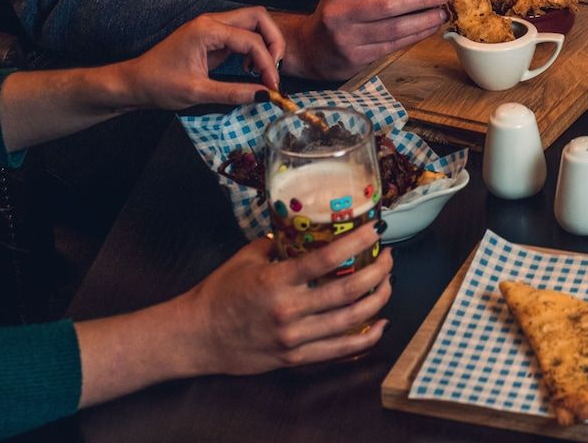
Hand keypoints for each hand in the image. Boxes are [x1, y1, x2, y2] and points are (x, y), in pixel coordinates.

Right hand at [74, 223, 392, 405]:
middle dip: (375, 273)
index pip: (325, 260)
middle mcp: (289, 310)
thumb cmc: (221, 292)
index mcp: (277, 281)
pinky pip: (338, 351)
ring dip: (376, 302)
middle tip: (388, 258)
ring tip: (388, 285)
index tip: (374, 231)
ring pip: (348, 322)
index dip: (355, 243)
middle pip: (346, 292)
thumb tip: (303, 228)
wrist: (199, 335)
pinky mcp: (295, 358)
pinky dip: (363, 339)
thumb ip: (278, 244)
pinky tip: (380, 325)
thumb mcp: (248, 257)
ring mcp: (294, 338)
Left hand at [124, 7, 285, 107]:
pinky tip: (250, 68)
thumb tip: (264, 96)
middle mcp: (211, 21)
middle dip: (274, 41)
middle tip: (275, 69)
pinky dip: (254, 47)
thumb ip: (234, 93)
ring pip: (252, 22)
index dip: (268, 64)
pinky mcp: (212, 36)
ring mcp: (212, 26)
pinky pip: (242, 34)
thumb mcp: (198, 93)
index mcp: (207, 30)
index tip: (272, 87)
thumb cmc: (159, 85)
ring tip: (265, 70)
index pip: (251, 40)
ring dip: (265, 42)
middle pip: (258, 17)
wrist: (135, 82)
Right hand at [280, 0, 448, 78]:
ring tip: (442, 12)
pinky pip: (393, 45)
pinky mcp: (357, 58)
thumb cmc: (337, 15)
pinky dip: (415, 36)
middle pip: (387, 5)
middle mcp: (340, 14)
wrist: (311, 49)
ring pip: (394, 29)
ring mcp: (348, 38)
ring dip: (423, 20)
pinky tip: (429, 28)